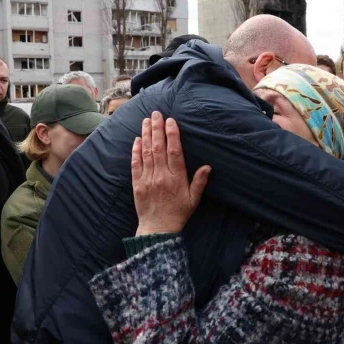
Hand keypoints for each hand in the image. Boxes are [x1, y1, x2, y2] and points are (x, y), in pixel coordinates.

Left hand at [131, 111, 210, 235]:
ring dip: (146, 135)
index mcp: (177, 178)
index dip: (172, 134)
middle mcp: (161, 176)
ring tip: (146, 120)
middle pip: (158, 147)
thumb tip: (208, 166)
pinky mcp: (137, 184)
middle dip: (157, 128)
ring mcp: (148, 179)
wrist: (158, 229)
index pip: (174, 151)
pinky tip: (137, 139)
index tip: (170, 121)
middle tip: (156, 113)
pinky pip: (135, 164)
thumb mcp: (193, 199)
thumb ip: (199, 182)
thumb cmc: (178, 213)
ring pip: (146, 152)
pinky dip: (136, 151)